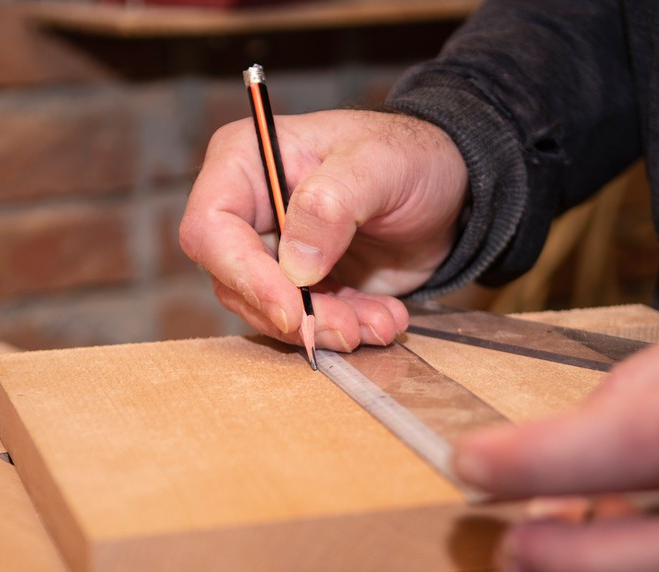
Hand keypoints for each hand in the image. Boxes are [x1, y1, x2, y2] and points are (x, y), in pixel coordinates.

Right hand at [180, 110, 466, 350]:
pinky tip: (385, 320)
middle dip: (294, 314)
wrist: (447, 189)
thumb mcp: (378, 163)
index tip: (291, 310)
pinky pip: (305, 324)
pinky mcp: (301, 287)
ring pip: (270, 312)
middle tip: (349, 328)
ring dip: (325, 329)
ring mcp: (273, 253)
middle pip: (236, 282)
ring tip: (381, 322)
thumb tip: (296, 263)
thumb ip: (333, 201)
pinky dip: (344, 331)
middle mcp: (248, 211)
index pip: (211, 229)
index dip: (244, 275)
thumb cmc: (406, 154)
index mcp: (245, 162)